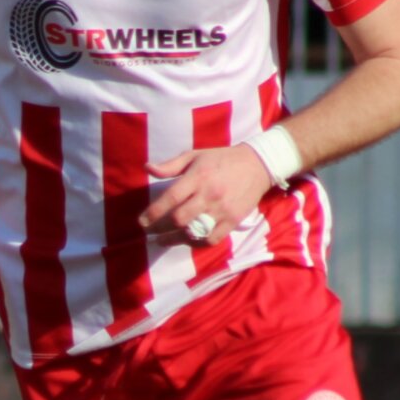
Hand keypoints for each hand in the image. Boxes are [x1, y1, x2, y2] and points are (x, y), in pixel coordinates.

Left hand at [139, 144, 274, 243]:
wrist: (257, 165)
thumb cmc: (221, 159)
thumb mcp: (194, 155)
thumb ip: (170, 166)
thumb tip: (147, 168)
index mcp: (198, 177)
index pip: (171, 198)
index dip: (154, 212)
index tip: (142, 221)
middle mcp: (209, 195)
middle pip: (180, 219)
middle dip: (161, 228)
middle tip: (150, 231)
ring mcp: (222, 210)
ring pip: (194, 232)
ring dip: (175, 240)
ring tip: (162, 241)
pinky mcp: (233, 221)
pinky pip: (211, 239)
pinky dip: (197, 243)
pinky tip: (187, 241)